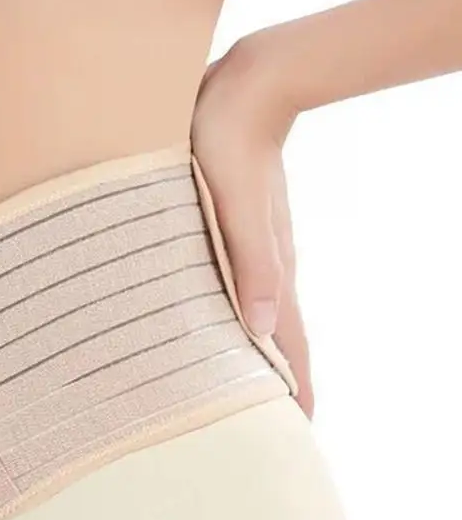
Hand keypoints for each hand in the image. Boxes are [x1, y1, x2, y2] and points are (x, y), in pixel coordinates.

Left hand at [190, 32, 314, 416]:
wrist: (244, 90)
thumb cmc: (229, 145)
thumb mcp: (237, 207)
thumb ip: (252, 264)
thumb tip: (260, 330)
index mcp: (270, 268)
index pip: (287, 341)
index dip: (295, 386)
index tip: (298, 428)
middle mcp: (267, 265)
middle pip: (276, 334)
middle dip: (277, 379)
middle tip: (271, 421)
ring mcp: (254, 248)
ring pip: (258, 311)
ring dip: (254, 349)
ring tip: (244, 383)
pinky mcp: (238, 230)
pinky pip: (241, 284)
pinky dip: (237, 314)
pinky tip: (222, 319)